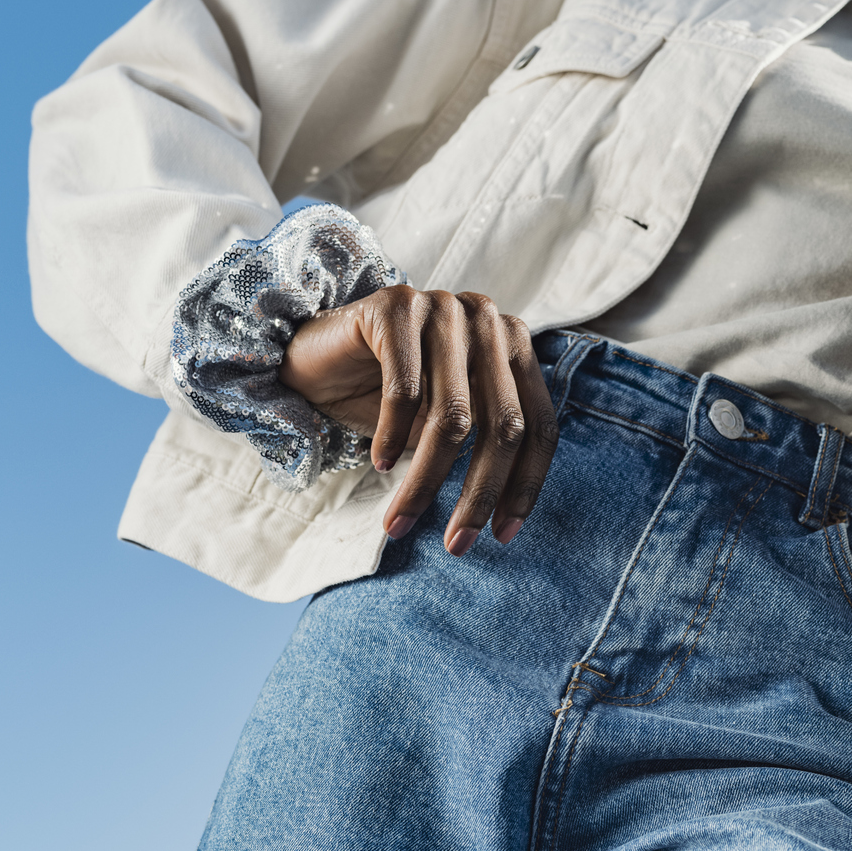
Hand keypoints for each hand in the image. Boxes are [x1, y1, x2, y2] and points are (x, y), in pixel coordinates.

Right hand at [279, 287, 558, 553]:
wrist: (313, 357)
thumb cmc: (386, 397)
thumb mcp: (447, 424)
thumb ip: (486, 446)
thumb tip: (509, 511)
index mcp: (513, 346)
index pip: (538, 425)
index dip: (525, 485)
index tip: (503, 535)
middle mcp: (487, 320)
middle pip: (503, 425)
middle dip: (480, 494)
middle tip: (456, 544)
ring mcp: (444, 307)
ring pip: (453, 417)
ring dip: (426, 481)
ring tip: (401, 522)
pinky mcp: (396, 305)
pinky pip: (405, 392)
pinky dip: (391, 437)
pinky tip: (378, 463)